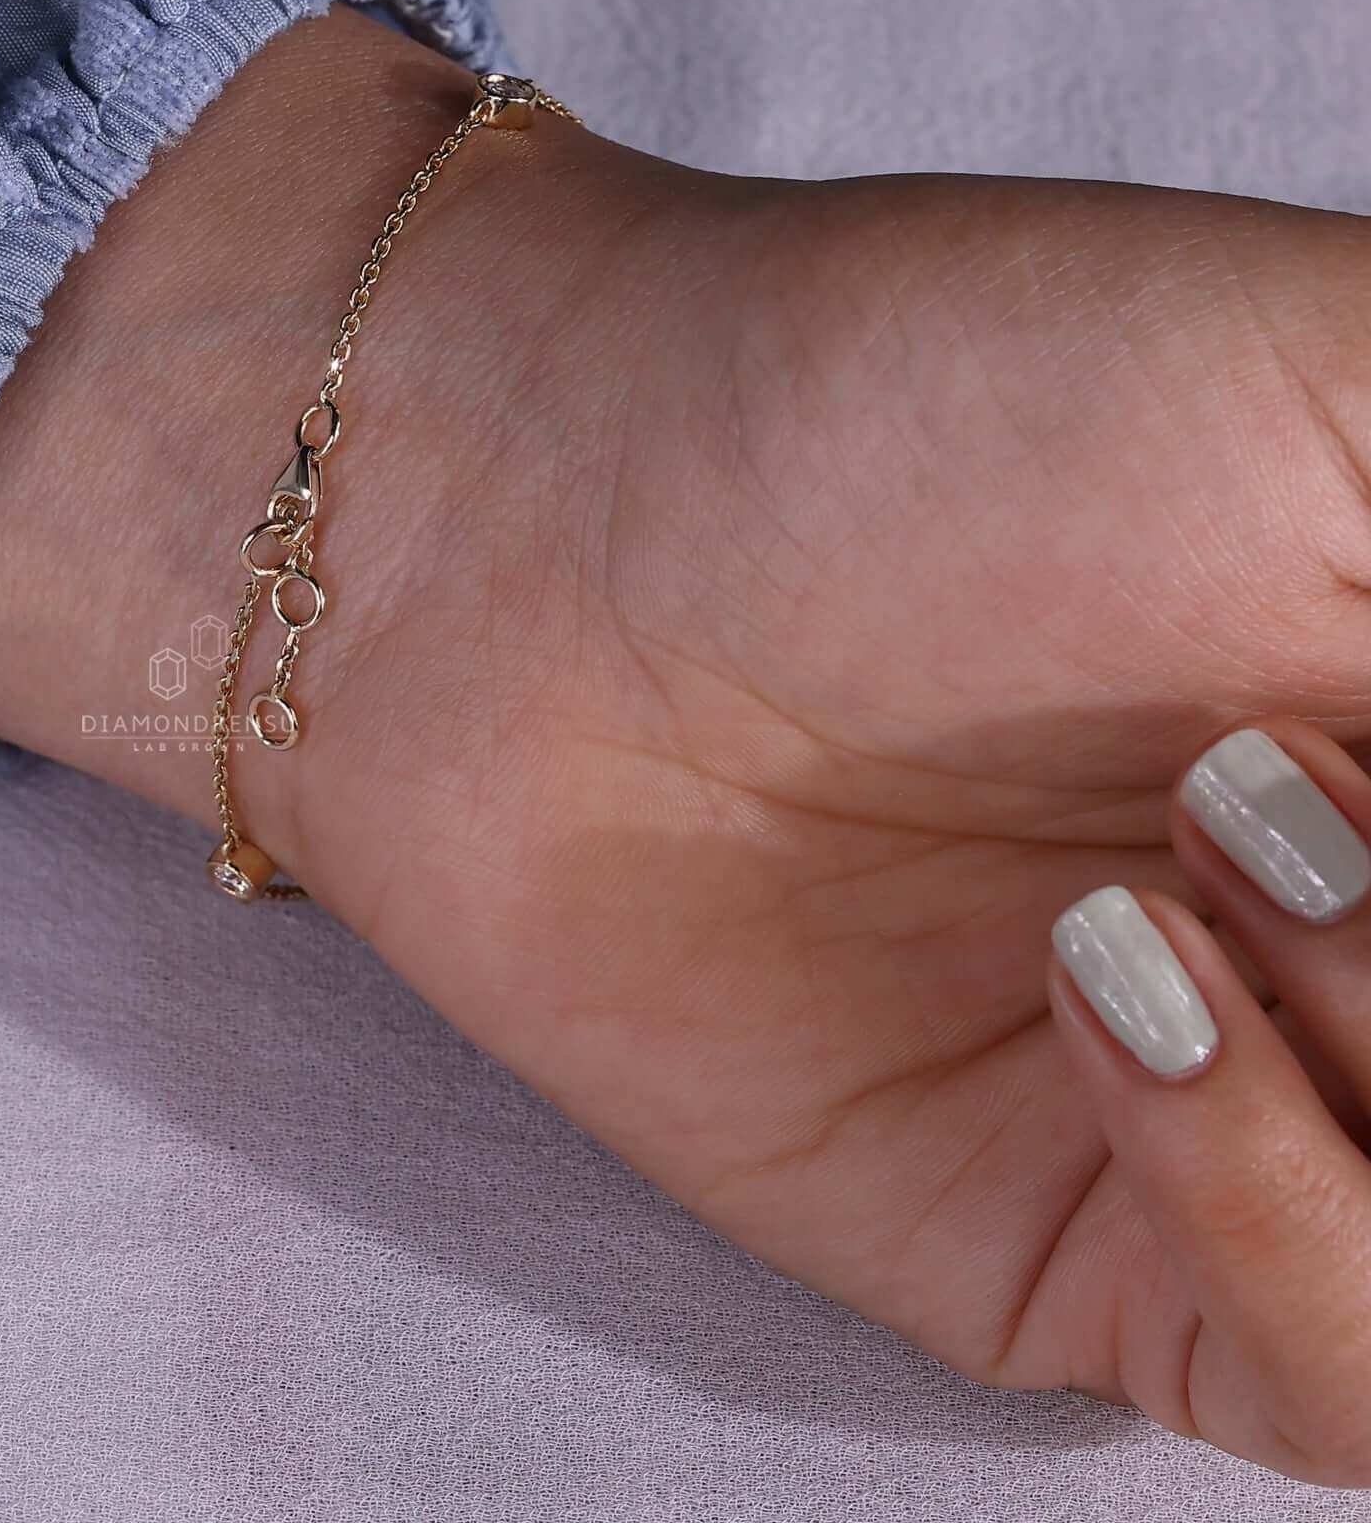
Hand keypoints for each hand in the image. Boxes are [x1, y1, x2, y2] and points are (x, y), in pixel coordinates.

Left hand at [0, 7, 1370, 1479]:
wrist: (461, 515)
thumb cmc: (875, 384)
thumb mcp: (1309, 380)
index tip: (1339, 718)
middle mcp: (1344, 933)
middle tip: (1263, 780)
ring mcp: (1230, 1120)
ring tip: (1195, 834)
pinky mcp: (1057, 1248)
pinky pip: (1312, 1364)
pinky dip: (1292, 1204)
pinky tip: (1120, 965)